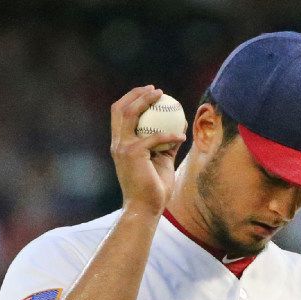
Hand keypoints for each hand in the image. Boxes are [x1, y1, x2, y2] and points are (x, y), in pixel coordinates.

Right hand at [109, 85, 186, 215]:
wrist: (145, 208)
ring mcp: (123, 147)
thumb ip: (167, 144)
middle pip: (120, 108)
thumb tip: (180, 127)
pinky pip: (155, 137)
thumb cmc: (154, 189)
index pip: (120, 115)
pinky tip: (182, 134)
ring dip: (146, 101)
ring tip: (162, 96)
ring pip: (131, 114)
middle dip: (136, 94)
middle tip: (156, 90)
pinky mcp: (133, 154)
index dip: (132, 99)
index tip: (150, 93)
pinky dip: (169, 134)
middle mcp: (118, 143)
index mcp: (120, 145)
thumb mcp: (163, 162)